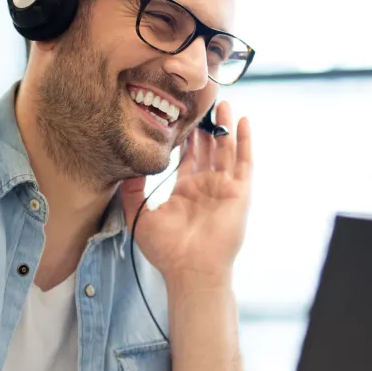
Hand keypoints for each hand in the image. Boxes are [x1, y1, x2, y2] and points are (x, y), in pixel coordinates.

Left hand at [121, 101, 251, 281]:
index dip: (184, 137)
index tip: (177, 115)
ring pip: (226, 150)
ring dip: (225, 126)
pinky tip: (242, 121)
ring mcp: (224, 189)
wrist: (190, 269)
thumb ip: (131, 191)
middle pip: (208, 149)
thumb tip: (126, 167)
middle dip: (205, 126)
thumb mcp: (139, 217)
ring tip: (222, 102)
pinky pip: (245, 162)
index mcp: (185, 192)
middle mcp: (206, 188)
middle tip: (200, 101)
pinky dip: (245, 141)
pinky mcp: (240, 193)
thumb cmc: (166, 250)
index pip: (187, 158)